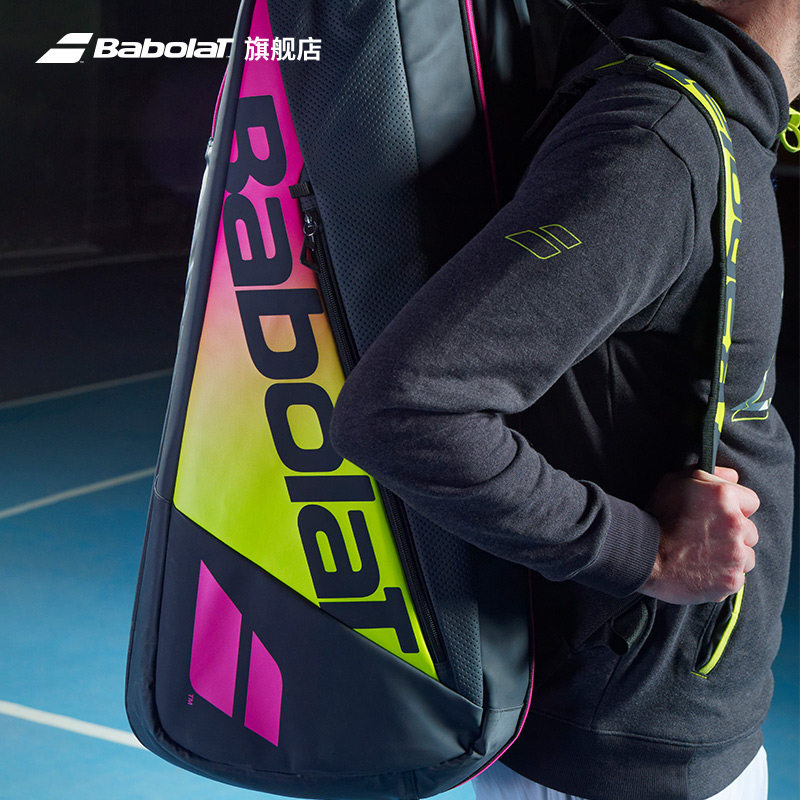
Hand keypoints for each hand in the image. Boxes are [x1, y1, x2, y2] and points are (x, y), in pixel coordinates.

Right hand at [640, 467, 759, 604]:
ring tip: (705, 555)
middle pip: (750, 530)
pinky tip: (704, 570)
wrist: (642, 556)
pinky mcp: (732, 579)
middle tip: (707, 536)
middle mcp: (735, 523)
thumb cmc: (655, 517)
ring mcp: (736, 554)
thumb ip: (708, 475)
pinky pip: (737, 576)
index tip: (718, 515)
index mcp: (724, 496)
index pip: (751, 501)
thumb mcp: (674, 483)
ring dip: (731, 555)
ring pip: (747, 555)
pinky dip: (724, 575)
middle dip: (734, 533)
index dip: (735, 507)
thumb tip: (732, 477)